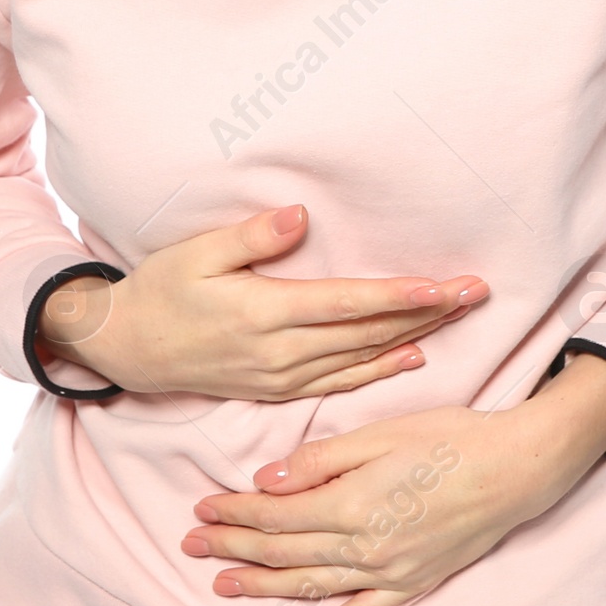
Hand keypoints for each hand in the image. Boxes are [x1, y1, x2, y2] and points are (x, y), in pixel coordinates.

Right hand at [36, 203, 488, 400]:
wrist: (128, 348)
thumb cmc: (161, 290)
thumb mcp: (196, 254)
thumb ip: (251, 238)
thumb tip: (299, 216)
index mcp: (263, 313)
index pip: (347, 303)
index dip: (399, 295)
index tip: (442, 285)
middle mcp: (280, 351)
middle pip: (368, 331)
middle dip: (426, 311)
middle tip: (477, 292)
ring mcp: (281, 376)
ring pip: (362, 357)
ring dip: (415, 335)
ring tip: (459, 316)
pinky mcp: (278, 389)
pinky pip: (341, 382)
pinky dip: (380, 371)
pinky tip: (413, 357)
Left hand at [179, 352, 605, 605]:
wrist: (517, 468)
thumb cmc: (451, 438)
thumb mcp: (381, 434)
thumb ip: (321, 462)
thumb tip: (266, 481)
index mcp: (353, 505)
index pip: (277, 516)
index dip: (235, 514)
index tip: (202, 509)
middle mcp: (366, 547)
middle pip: (285, 553)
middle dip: (234, 549)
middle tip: (192, 546)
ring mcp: (390, 571)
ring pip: (313, 586)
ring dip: (264, 588)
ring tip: (223, 586)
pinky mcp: (414, 582)